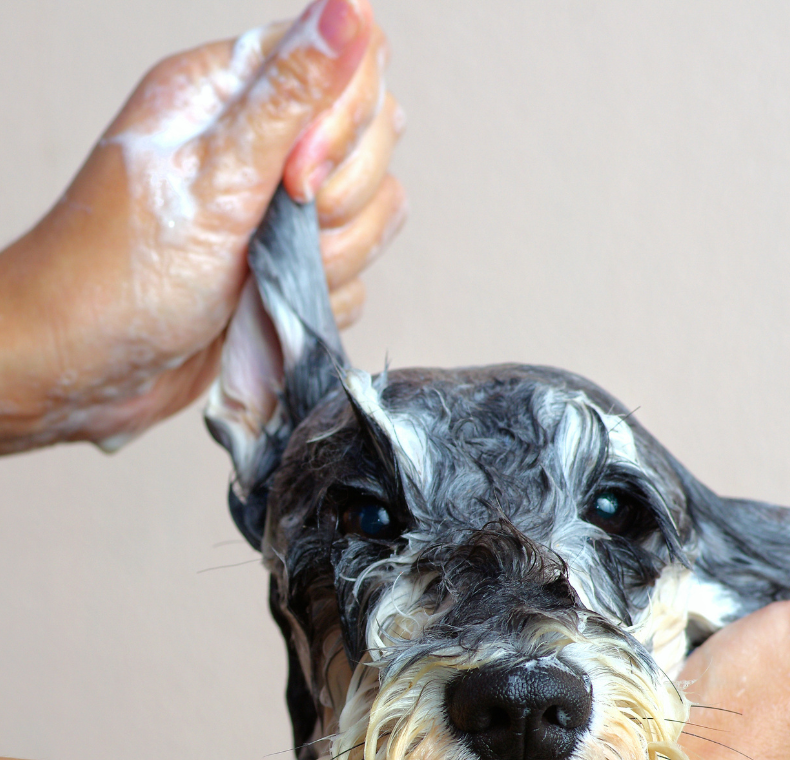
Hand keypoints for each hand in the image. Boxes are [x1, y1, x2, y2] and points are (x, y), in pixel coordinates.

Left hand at [0, 0, 405, 452]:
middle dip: (337, 201)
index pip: (346, 64)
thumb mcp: (213, 178)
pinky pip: (357, 275)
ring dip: (330, 258)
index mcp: (232, 93)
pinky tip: (266, 304)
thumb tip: (351, 8)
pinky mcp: (293, 266)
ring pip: (374, 214)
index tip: (293, 175)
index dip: (342, 124)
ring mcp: (282, 210)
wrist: (91, 370)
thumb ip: (293, 96)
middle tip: (270, 226)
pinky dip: (319, 298)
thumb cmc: (120, 274)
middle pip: (373, 144)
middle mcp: (264, 145)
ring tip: (261, 274)